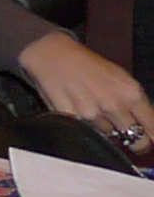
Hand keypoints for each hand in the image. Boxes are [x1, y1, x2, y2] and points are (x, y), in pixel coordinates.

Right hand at [17, 34, 153, 150]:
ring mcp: (92, 114)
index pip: (153, 127)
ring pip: (109, 137)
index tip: (152, 140)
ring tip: (95, 109)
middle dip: (134, 141)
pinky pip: (86, 133)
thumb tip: (145, 124)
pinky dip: (85, 126)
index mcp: (131, 93)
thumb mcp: (120, 77)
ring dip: (106, 129)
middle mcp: (114, 105)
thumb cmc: (86, 63)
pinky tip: (80, 109)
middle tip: (128, 136)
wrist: (52, 54)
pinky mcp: (72, 119)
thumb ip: (135, 102)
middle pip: (136, 141)